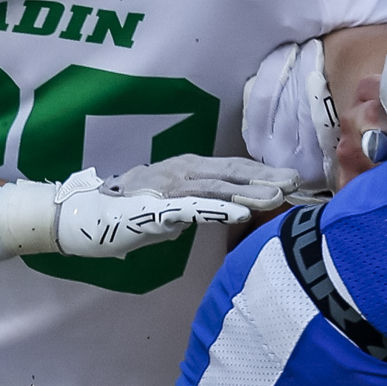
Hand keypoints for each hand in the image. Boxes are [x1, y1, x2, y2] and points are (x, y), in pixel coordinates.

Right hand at [103, 153, 303, 213]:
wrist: (88, 216)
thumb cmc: (131, 213)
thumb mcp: (174, 207)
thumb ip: (199, 206)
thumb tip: (224, 211)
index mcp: (190, 169)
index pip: (234, 169)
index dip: (263, 173)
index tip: (291, 178)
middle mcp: (183, 171)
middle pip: (232, 173)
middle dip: (266, 178)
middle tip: (297, 182)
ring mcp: (171, 187)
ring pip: (218, 188)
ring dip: (250, 193)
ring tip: (278, 197)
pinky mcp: (159, 207)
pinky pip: (194, 208)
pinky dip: (219, 211)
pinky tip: (240, 214)